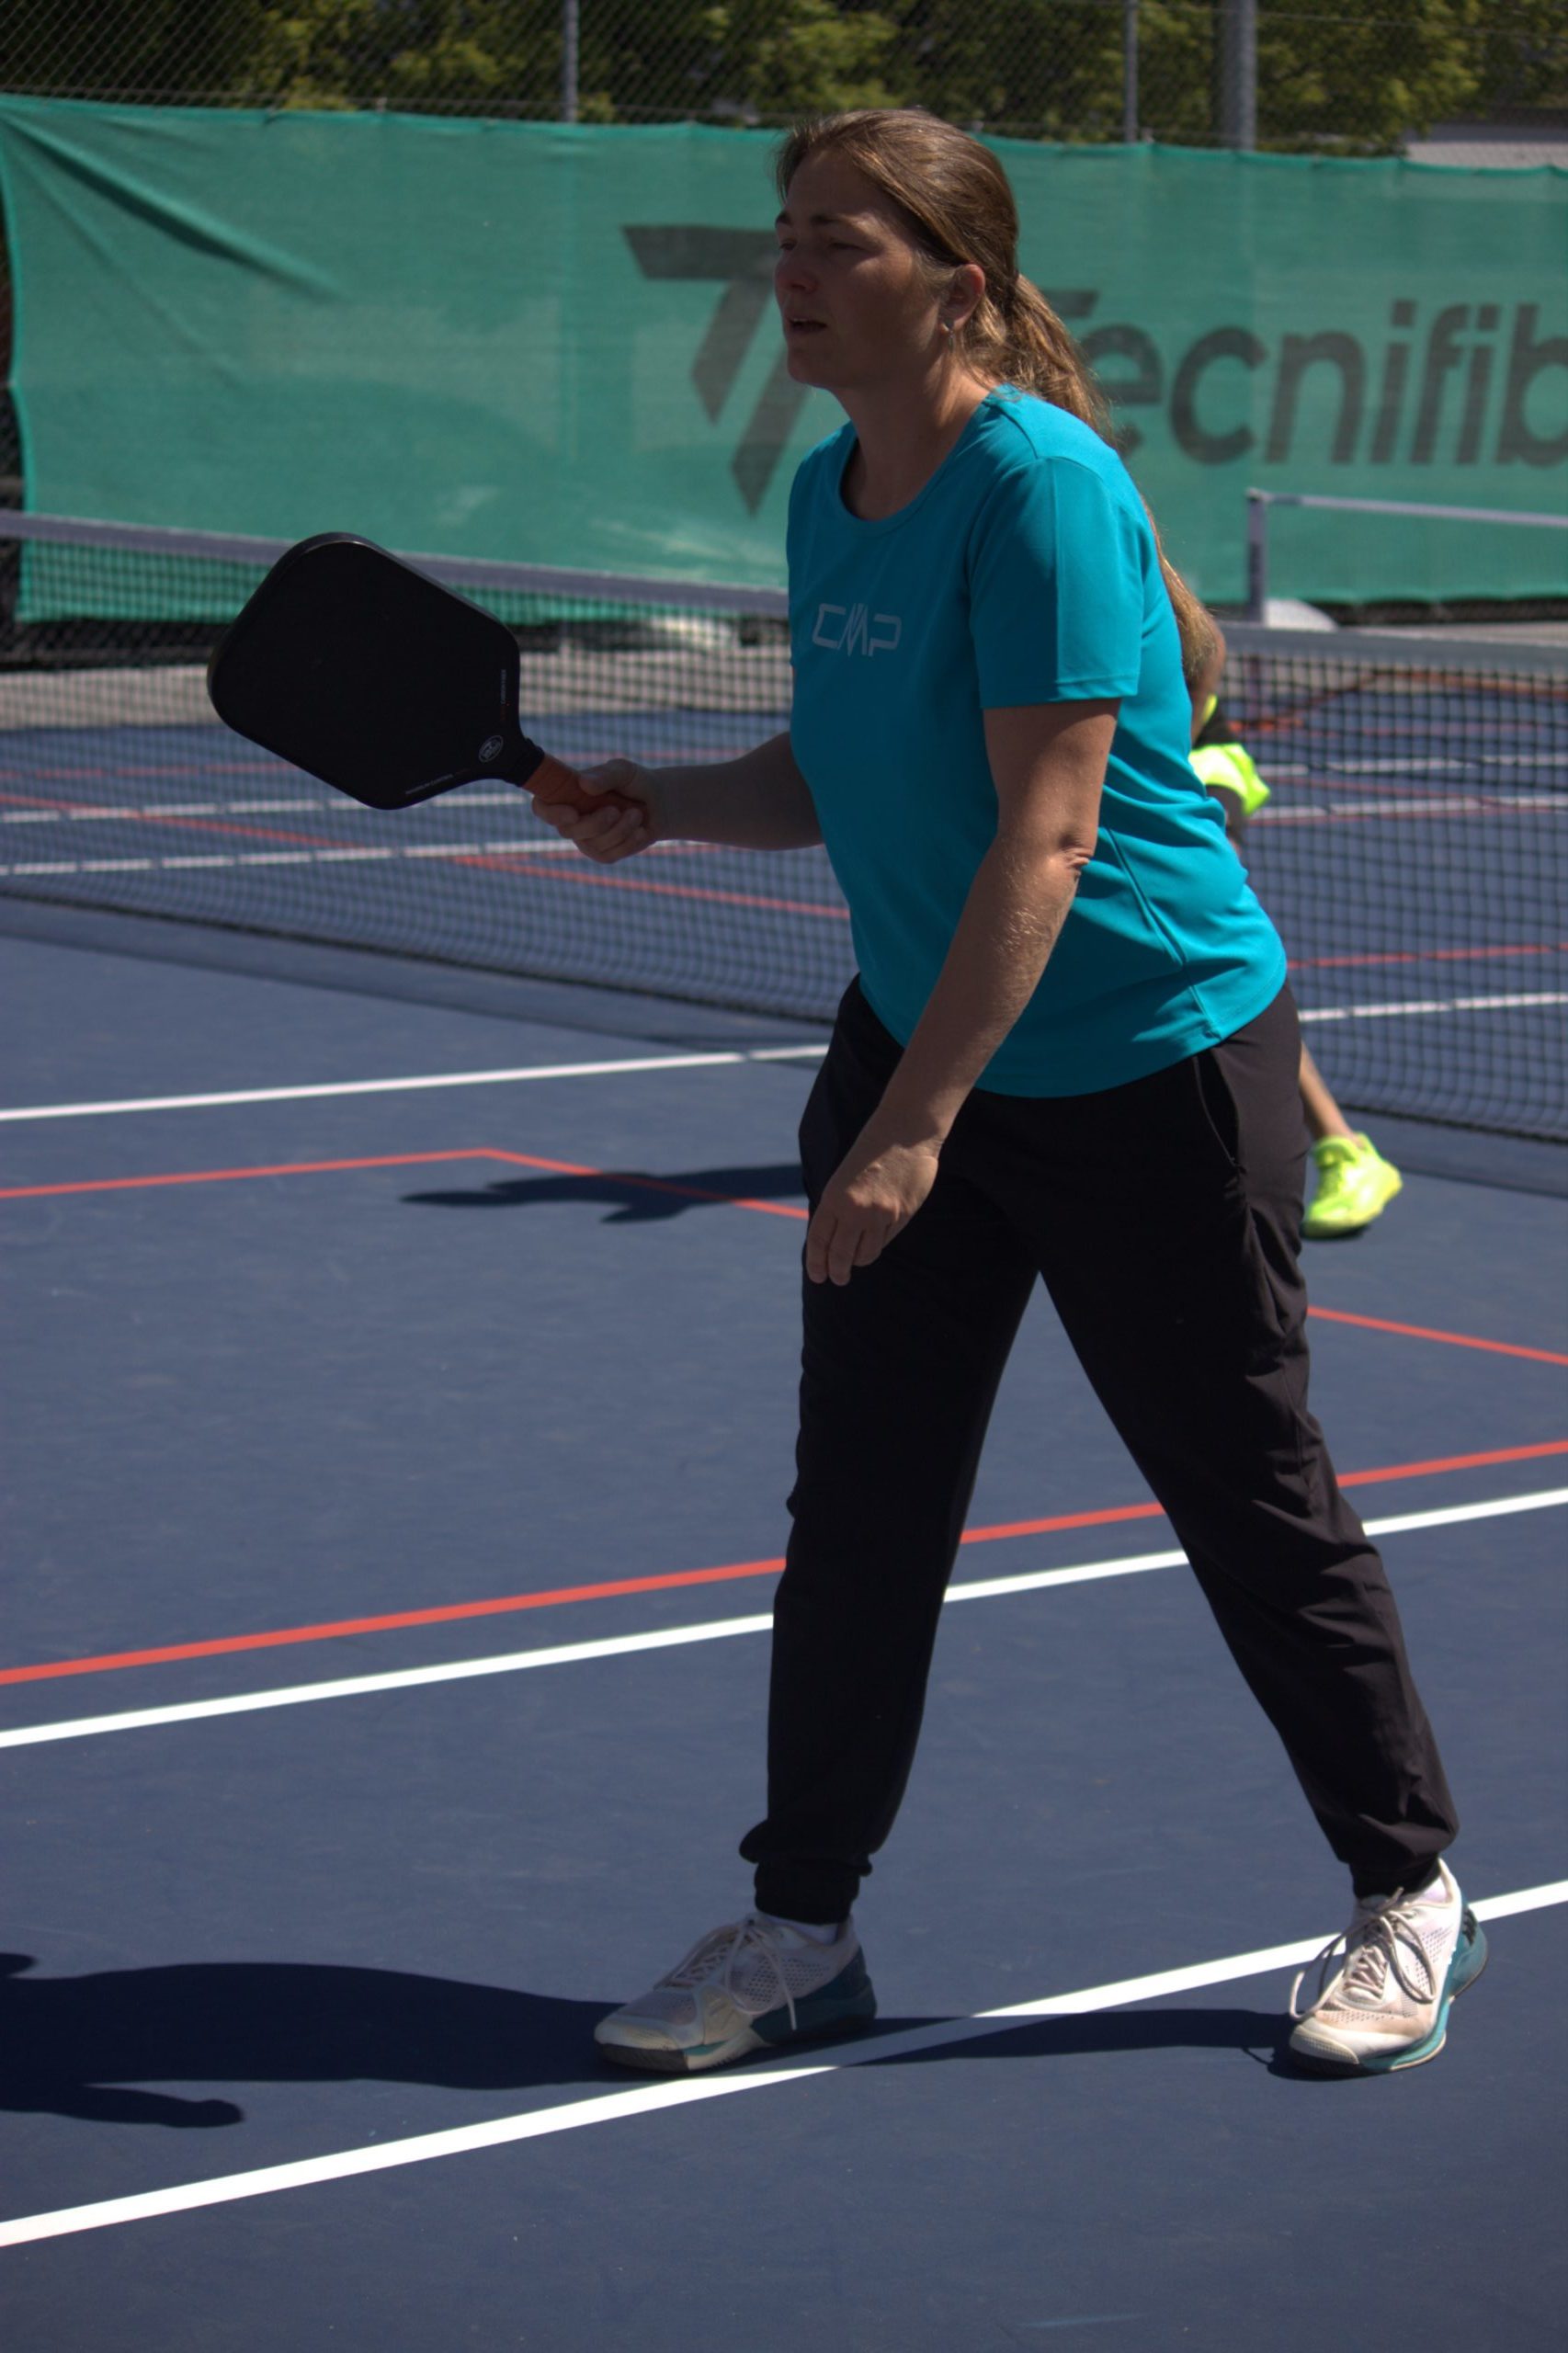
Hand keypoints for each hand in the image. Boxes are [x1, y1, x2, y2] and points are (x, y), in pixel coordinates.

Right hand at [531, 758, 656, 862]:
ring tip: (636, 813)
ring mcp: (586, 839)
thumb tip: (583, 784)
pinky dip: (628, 842)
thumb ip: (605, 776)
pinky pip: (609, 855)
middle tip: (615, 811)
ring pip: (592, 844)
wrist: (660, 803)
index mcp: (566, 795)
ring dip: (619, 830)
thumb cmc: (635, 782)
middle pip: (567, 831)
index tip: (573, 813)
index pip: (542, 807)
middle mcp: (571, 820)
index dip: (551, 813)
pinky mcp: (603, 854)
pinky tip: (640, 830)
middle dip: (594, 824)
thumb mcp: (623, 772)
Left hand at [805, 1128, 941, 1285]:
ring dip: (858, 1261)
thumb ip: (838, 1207)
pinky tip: (874, 1243)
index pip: (819, 1240)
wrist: (905, 1134)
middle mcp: (855, 1210)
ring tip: (856, 1262)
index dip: (816, 1263)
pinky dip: (877, 1245)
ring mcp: (880, 1215)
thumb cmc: (871, 1152)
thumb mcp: (843, 1178)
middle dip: (837, 1272)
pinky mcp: (902, 1216)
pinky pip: (885, 1241)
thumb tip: (832, 1239)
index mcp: (834, 1198)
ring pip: (865, 1254)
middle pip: (841, 1255)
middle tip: (838, 1279)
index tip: (817, 1276)